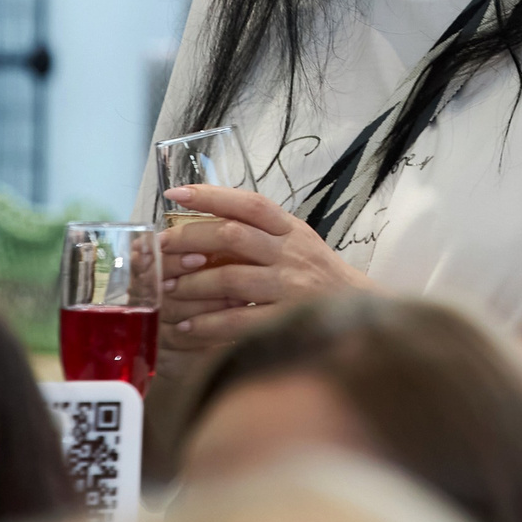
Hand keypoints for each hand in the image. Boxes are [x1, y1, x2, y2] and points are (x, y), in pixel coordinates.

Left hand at [156, 184, 366, 347]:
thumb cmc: (318, 277)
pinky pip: (240, 320)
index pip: (249, 203)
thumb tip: (203, 223)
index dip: (211, 195)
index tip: (175, 195)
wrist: (361, 315)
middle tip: (160, 249)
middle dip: (189, 239)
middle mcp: (291, 252)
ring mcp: (291, 287)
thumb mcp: (297, 243)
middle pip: (232, 235)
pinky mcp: (288, 320)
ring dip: (193, 284)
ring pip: (231, 278)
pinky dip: (209, 324)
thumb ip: (260, 232)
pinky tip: (188, 327)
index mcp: (291, 229)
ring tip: (167, 289)